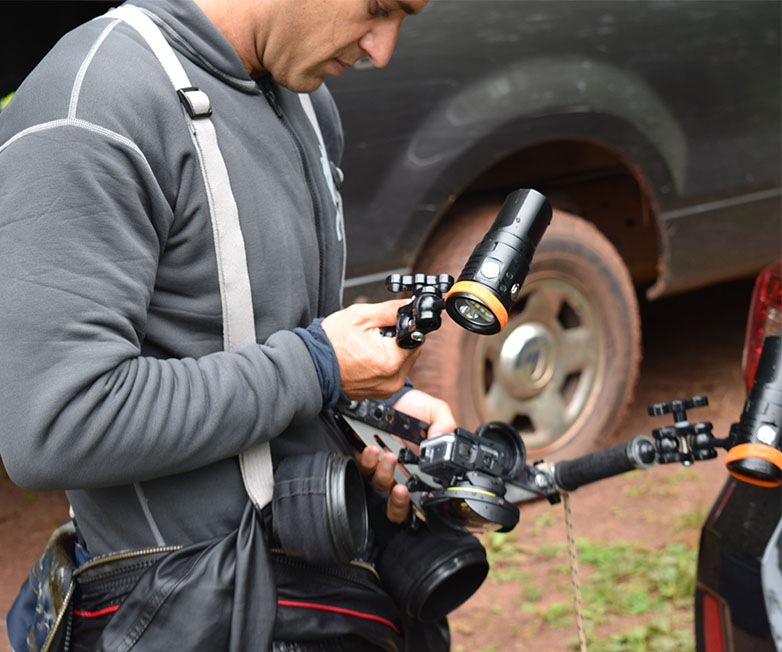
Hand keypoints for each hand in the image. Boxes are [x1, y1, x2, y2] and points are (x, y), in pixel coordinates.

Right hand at [321, 300, 419, 398]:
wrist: (312, 366)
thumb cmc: (330, 344)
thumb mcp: (361, 316)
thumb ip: (391, 309)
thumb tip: (410, 306)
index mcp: (391, 360)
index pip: (417, 337)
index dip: (405, 325)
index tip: (393, 323)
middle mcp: (393, 379)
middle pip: (412, 351)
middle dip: (399, 339)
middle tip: (376, 334)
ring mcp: (387, 389)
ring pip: (404, 362)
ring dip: (393, 351)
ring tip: (370, 346)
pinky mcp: (381, 393)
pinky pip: (393, 374)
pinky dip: (385, 364)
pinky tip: (368, 357)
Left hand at [355, 390, 456, 523]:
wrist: (391, 395)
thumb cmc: (414, 408)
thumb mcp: (436, 411)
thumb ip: (445, 423)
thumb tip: (443, 437)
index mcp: (419, 469)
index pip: (418, 498)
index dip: (414, 504)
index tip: (415, 494)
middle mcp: (399, 472)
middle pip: (395, 503)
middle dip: (398, 500)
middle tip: (402, 488)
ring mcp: (380, 466)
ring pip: (379, 484)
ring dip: (385, 474)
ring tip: (390, 456)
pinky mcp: (363, 456)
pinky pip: (362, 467)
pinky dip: (368, 461)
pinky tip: (373, 448)